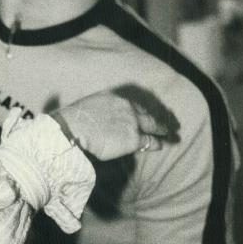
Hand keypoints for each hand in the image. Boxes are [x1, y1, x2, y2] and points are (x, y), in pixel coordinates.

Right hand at [56, 87, 174, 159]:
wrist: (75, 128)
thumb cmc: (73, 121)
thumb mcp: (87, 109)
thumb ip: (98, 112)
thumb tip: (97, 121)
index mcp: (115, 98)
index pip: (132, 105)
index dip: (140, 111)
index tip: (144, 113)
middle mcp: (127, 107)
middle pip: (145, 113)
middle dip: (155, 118)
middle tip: (164, 122)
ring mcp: (132, 122)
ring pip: (152, 125)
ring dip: (161, 129)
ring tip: (169, 133)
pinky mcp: (133, 138)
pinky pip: (150, 141)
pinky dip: (157, 143)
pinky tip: (163, 145)